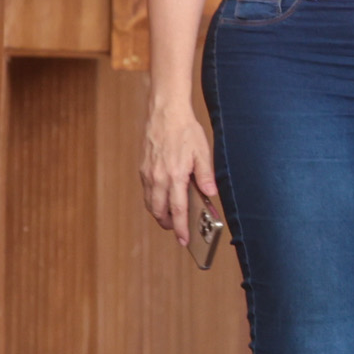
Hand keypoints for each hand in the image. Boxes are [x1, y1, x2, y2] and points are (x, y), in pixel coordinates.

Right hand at [140, 95, 215, 245]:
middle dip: (169, 224)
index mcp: (175, 176)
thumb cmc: (186, 131)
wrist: (165, 113)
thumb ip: (206, 175)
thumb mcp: (203, 152)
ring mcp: (148, 174)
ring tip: (172, 218)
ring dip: (160, 214)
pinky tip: (164, 199)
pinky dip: (154, 201)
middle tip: (179, 230)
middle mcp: (157, 178)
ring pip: (151, 203)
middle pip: (160, 212)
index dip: (182, 228)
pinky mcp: (143, 169)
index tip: (185, 240)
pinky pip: (147, 192)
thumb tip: (211, 194)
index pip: (177, 210)